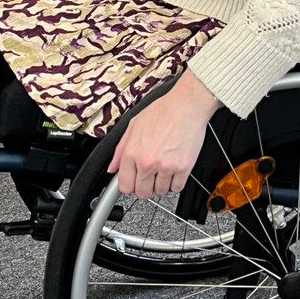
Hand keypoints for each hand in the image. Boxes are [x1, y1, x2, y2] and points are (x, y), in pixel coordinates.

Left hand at [109, 71, 220, 198]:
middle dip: (145, 187)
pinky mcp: (183, 168)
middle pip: (142, 193)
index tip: (133, 182)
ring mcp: (166, 167)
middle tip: (150, 176)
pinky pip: (177, 188)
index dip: (129, 185)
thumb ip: (120, 149)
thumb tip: (112, 167)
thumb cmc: (163, 111)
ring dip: (162, 183)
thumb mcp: (134, 125)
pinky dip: (176, 182)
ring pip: (160, 191)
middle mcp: (147, 162)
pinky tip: (174, 169)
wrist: (187, 105)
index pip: (125, 186)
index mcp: (133, 152)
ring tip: (164, 168)